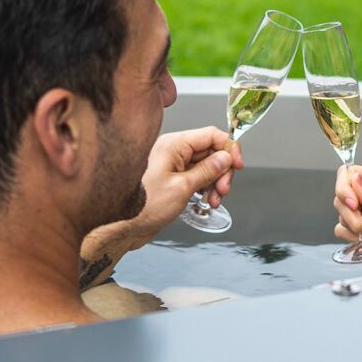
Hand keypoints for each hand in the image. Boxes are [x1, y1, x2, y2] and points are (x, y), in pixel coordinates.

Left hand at [132, 126, 244, 241]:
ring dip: (216, 182)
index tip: (238, 165)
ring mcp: (173, 165)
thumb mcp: (182, 187)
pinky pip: (197, 177)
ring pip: (206, 166)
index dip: (228, 148)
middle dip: (222, 171)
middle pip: (211, 151)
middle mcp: (173, 151)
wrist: (123, 227)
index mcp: (173, 144)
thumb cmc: (142, 206)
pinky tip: (206, 201)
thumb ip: (207, 170)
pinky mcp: (173, 179)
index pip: (210, 135)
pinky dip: (206, 188)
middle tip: (224, 190)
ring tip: (214, 200)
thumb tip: (225, 158)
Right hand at [334, 165, 361, 253]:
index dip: (345, 187)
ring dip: (358, 227)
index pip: (349, 172)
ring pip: (341, 214)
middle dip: (354, 214)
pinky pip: (341, 229)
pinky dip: (353, 236)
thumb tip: (356, 179)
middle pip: (341, 195)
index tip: (354, 204)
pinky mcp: (358, 228)